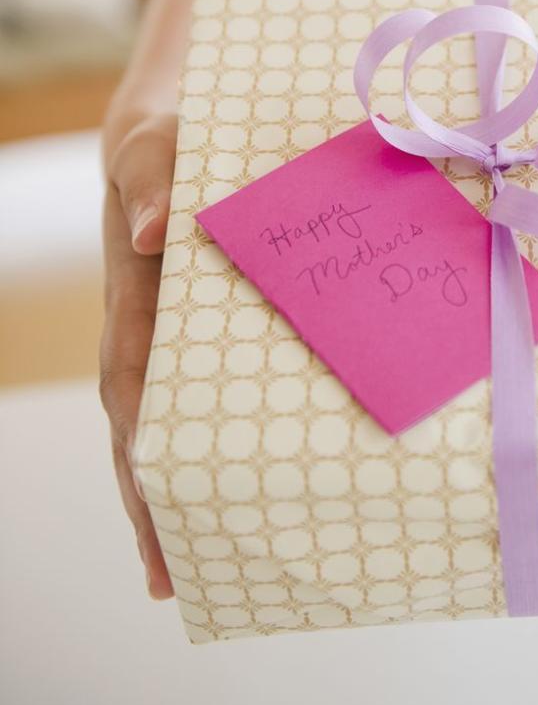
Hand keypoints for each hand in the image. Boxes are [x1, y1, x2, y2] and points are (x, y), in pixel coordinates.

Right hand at [98, 112, 177, 599]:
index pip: (132, 392)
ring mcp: (172, 330)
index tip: (154, 517)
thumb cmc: (163, 140)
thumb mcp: (154, 148)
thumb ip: (153, 181)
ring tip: (200, 554)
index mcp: (135, 300)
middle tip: (173, 577)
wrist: (172, 127)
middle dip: (154, 499)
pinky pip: (202, 385)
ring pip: (169, 418)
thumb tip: (161, 233)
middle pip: (142, 428)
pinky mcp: (201, 323)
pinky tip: (238, 467)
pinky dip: (211, 431)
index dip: (139, 458)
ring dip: (179, 480)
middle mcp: (148, 327)